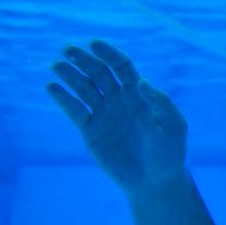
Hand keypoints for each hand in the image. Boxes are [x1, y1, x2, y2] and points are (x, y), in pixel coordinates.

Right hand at [45, 40, 187, 195]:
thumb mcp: (173, 127)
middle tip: (67, 49)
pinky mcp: (91, 131)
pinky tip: (52, 87)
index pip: (122, 66)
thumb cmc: (170, 153)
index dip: (108, 53)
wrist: (154, 181)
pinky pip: (75, 111)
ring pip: (84, 89)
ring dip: (70, 76)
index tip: (94, 43)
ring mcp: (104, 114)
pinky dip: (63, 98)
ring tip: (56, 66)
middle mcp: (119, 99)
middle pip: (99, 73)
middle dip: (84, 60)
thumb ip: (161, 104)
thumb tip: (143, 82)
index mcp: (140, 94)